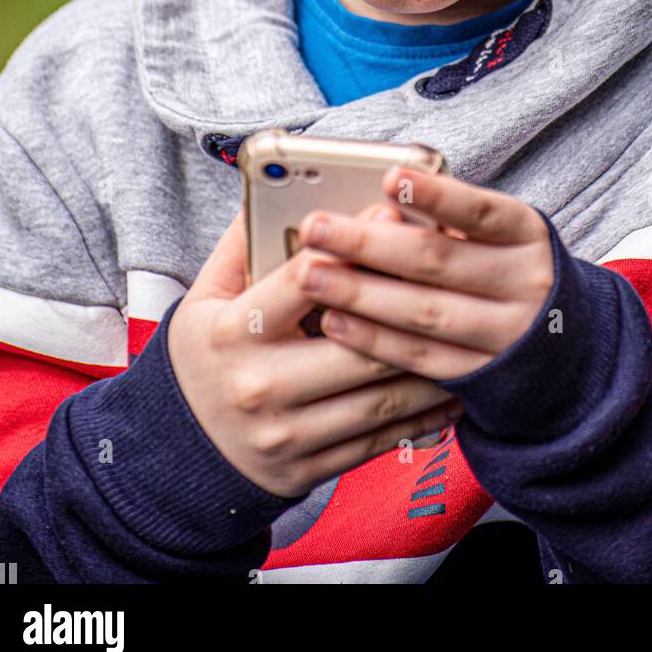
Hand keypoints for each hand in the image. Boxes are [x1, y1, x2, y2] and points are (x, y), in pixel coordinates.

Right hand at [167, 200, 463, 498]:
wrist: (183, 451)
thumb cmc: (207, 356)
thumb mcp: (208, 295)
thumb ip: (244, 242)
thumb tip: (280, 184)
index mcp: (232, 331)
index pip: (300, 281)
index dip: (352, 245)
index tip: (392, 214)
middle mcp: (259, 384)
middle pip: (356, 342)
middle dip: (409, 305)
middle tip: (453, 273)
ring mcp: (287, 433)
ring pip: (380, 395)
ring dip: (433, 363)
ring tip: (468, 329)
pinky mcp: (310, 468)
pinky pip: (380, 439)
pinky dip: (425, 414)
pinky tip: (455, 387)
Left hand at [294, 167, 554, 378]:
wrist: (569, 346)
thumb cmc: (511, 270)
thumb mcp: (503, 235)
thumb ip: (452, 221)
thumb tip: (377, 207)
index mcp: (526, 234)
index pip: (480, 210)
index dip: (435, 196)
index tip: (389, 178)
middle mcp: (523, 283)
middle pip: (438, 261)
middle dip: (368, 243)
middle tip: (314, 228)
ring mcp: (506, 335)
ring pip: (424, 312)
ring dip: (361, 293)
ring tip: (313, 275)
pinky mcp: (483, 376)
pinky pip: (422, 358)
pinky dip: (375, 340)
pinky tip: (336, 322)